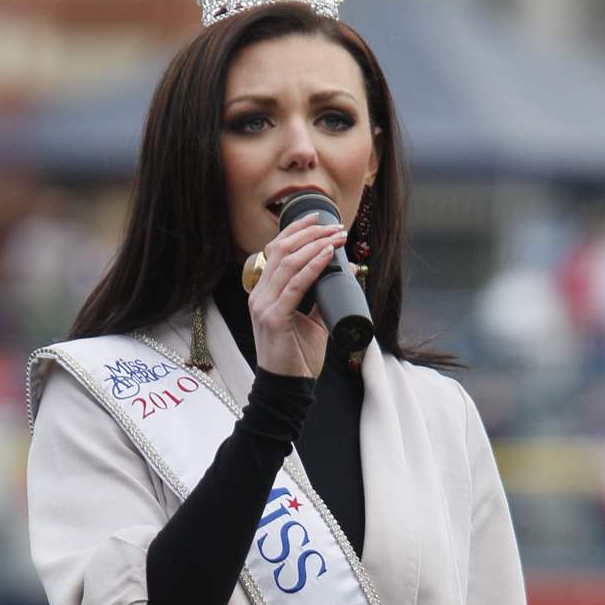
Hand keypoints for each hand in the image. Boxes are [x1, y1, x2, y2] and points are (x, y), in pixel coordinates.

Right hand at [247, 213, 349, 378]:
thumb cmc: (298, 355)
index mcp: (264, 292)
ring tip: (337, 237)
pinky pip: (295, 286)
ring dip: (316, 245)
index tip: (319, 218)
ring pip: (288, 263)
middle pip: (281, 250)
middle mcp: (259, 295)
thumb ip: (322, 296)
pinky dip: (313, 268)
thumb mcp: (313, 320)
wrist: (289, 387)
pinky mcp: (274, 319)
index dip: (296, 230)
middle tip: (335, 226)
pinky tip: (327, 257)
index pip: (275, 250)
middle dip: (310, 232)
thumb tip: (345, 270)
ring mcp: (264, 306)